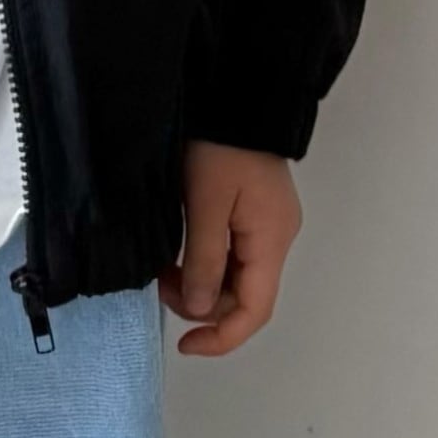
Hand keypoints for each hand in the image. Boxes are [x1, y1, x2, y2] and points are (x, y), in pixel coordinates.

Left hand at [165, 146, 299, 357]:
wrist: (233, 93)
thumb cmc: (221, 144)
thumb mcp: (204, 204)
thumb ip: (204, 261)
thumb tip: (201, 310)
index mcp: (271, 240)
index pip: (255, 311)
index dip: (222, 337)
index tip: (185, 343)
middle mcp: (276, 237)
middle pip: (245, 296)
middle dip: (202, 304)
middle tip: (160, 285)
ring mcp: (266, 223)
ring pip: (235, 276)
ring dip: (199, 281)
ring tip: (163, 266)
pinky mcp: (252, 209)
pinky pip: (231, 252)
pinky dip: (204, 261)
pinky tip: (177, 250)